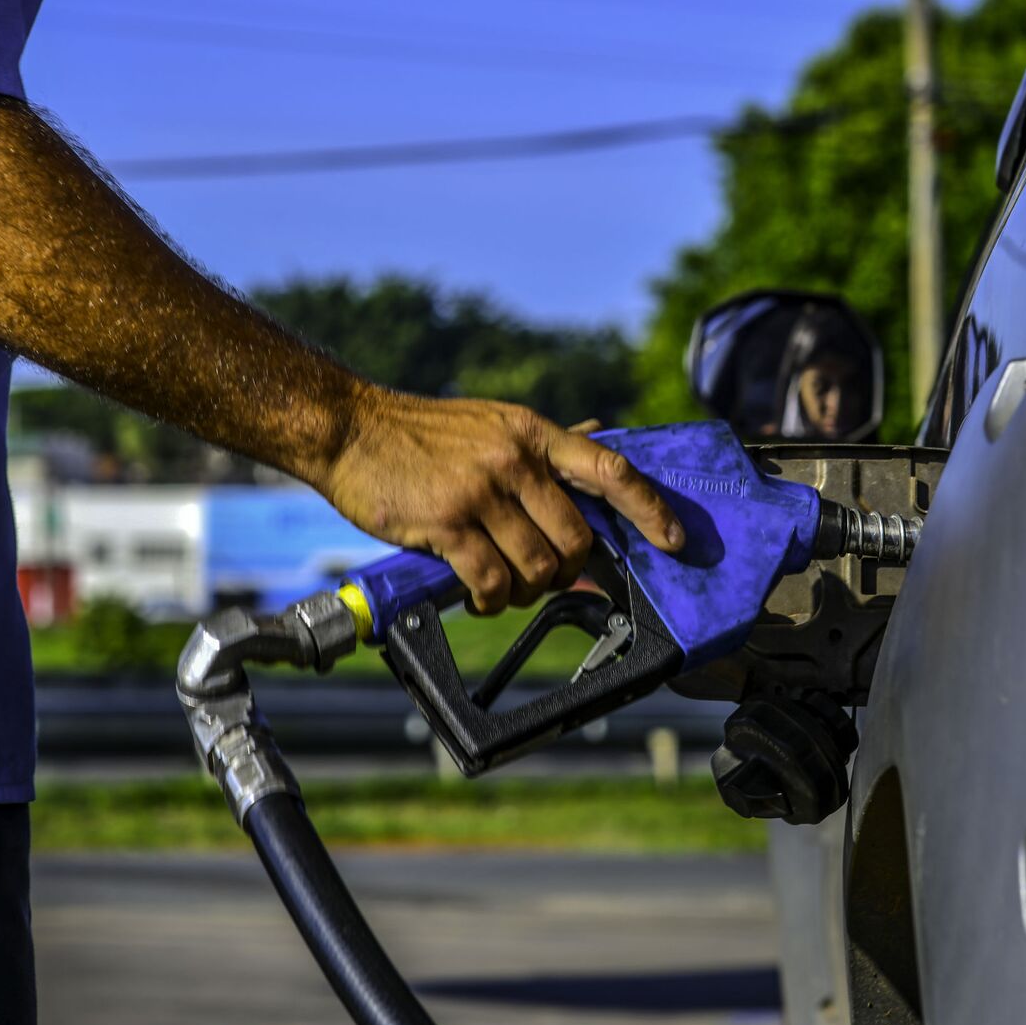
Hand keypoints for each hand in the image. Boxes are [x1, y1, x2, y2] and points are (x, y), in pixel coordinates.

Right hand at [318, 390, 684, 613]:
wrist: (351, 430)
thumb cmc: (424, 433)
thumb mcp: (494, 423)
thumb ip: (546, 444)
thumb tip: (600, 440)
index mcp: (533, 434)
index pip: (610, 470)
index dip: (649, 509)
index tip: (674, 540)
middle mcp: (514, 460)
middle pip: (576, 538)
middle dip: (568, 571)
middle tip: (545, 577)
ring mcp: (480, 491)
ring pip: (538, 566)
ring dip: (528, 592)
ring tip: (505, 588)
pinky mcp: (447, 522)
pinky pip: (493, 582)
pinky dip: (493, 601)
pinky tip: (480, 597)